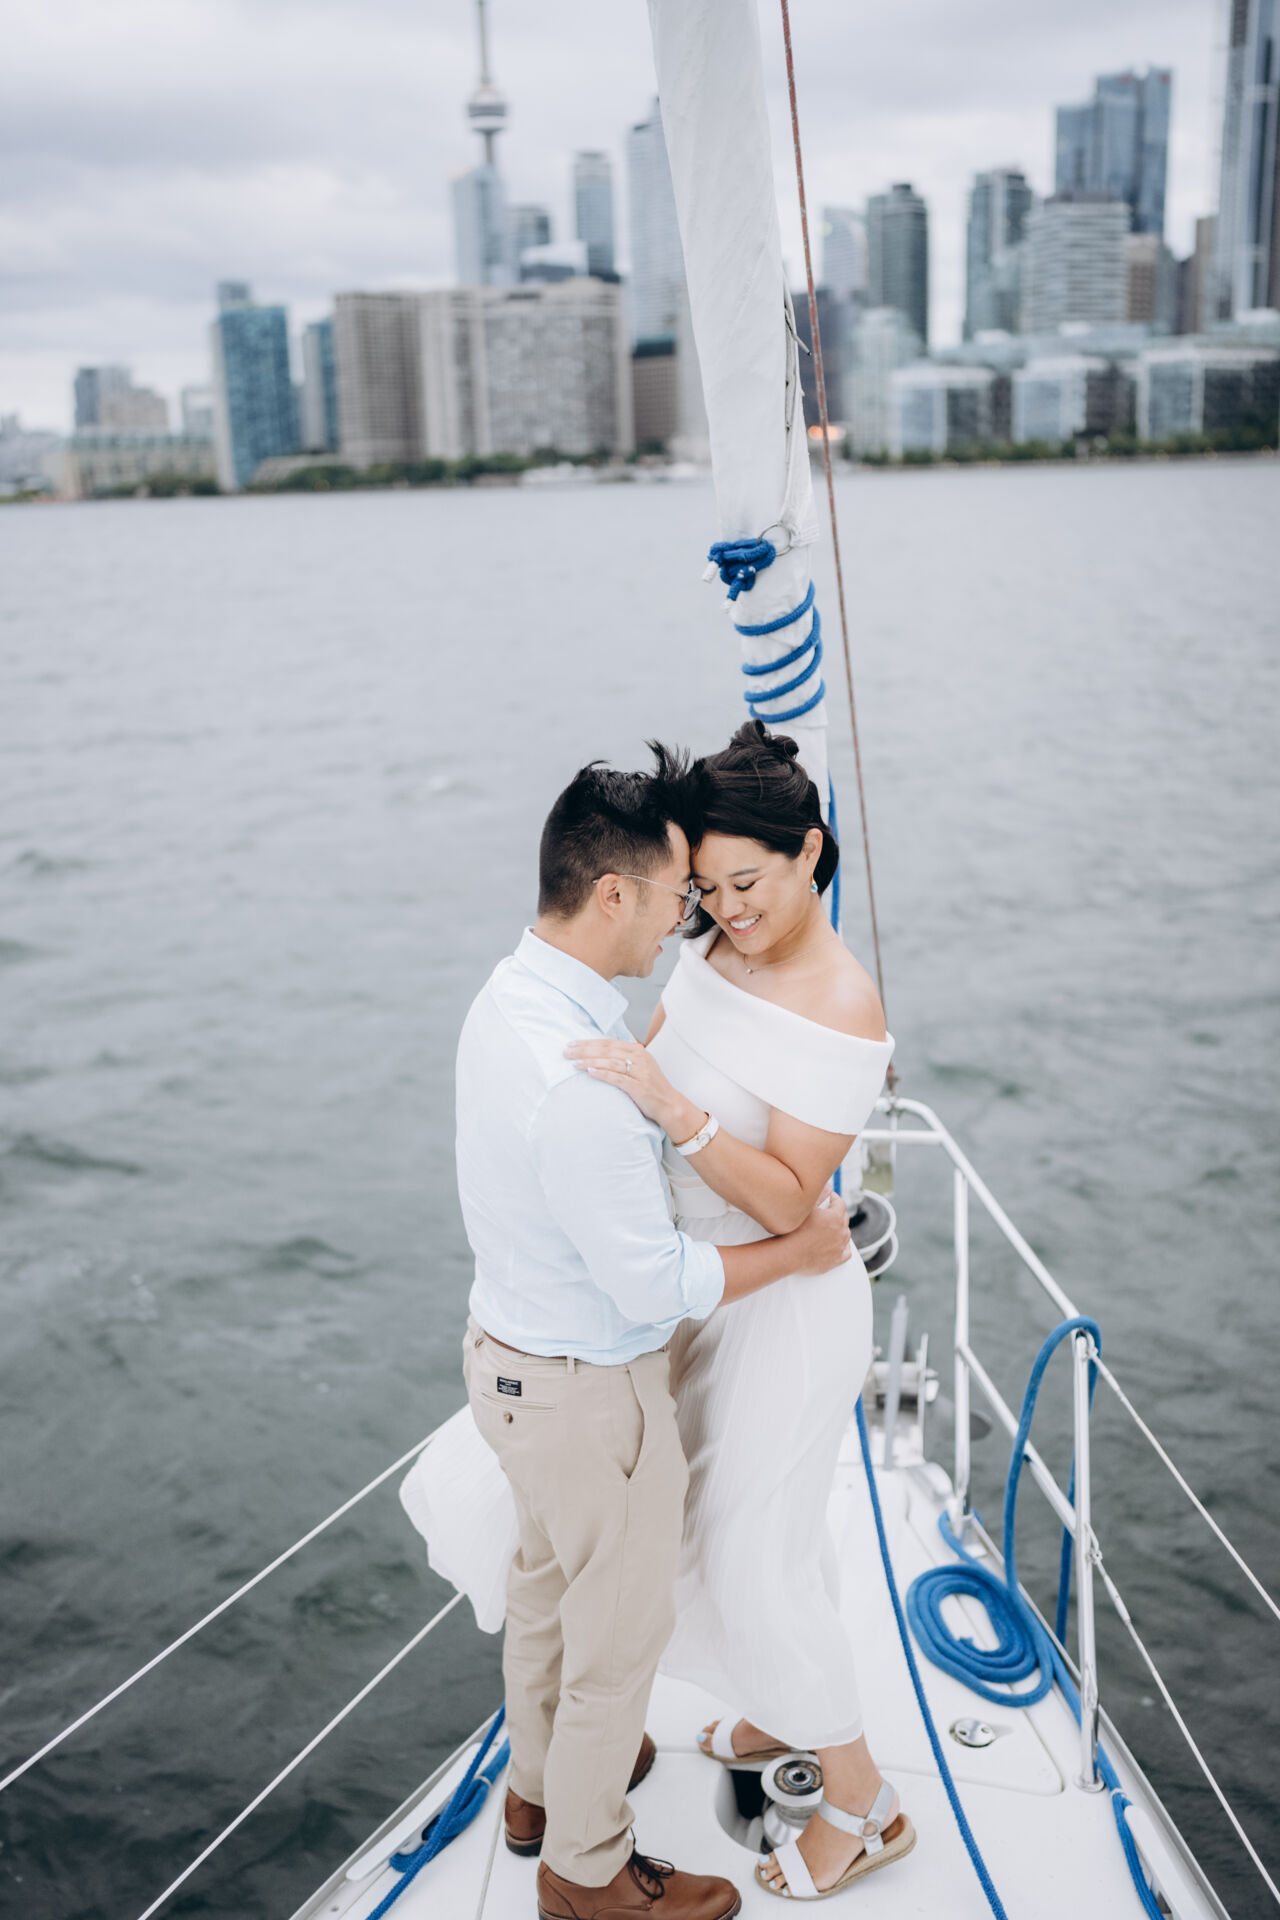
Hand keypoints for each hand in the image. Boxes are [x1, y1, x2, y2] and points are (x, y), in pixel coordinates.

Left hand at [563, 1037, 695, 1135]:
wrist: (668, 1104)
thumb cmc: (649, 1086)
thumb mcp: (638, 1066)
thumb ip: (621, 1058)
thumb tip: (596, 1054)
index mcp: (637, 1050)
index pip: (608, 1043)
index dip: (588, 1042)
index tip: (571, 1043)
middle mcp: (639, 1057)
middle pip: (606, 1050)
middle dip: (584, 1050)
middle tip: (566, 1051)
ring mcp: (639, 1072)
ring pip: (610, 1062)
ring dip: (589, 1061)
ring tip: (573, 1063)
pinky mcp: (639, 1086)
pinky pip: (617, 1078)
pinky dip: (603, 1074)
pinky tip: (590, 1072)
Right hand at [784, 1185, 853, 1274]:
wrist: (787, 1254)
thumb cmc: (793, 1231)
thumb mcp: (805, 1207)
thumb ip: (819, 1194)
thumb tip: (828, 1186)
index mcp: (835, 1217)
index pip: (840, 1203)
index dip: (834, 1198)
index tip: (829, 1198)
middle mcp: (841, 1232)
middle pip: (844, 1218)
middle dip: (837, 1213)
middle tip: (827, 1212)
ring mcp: (839, 1247)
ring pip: (846, 1235)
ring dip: (840, 1229)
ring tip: (829, 1228)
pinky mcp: (836, 1260)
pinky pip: (847, 1252)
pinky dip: (843, 1247)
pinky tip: (837, 1244)